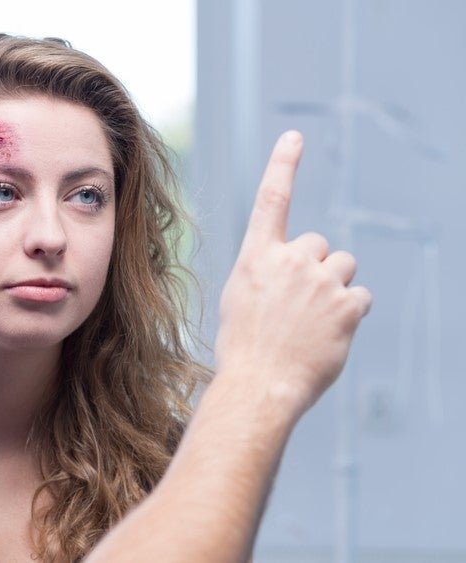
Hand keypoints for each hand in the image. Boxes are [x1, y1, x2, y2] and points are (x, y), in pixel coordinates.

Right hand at [215, 131, 371, 418]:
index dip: (283, 166)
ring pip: (344, 268)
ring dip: (336, 289)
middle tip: (301, 306)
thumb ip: (268, 273)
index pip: (271, 200)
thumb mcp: (242, 299)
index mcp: (256, 257)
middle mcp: (289, 261)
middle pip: (319, 245)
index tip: (294, 137)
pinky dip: (350, 315)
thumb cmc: (245, 347)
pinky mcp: (346, 305)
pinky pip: (360, 298)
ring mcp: (320, 281)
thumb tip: (297, 269)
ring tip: (314, 323)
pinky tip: (329, 336)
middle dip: (317, 269)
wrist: (259, 385)